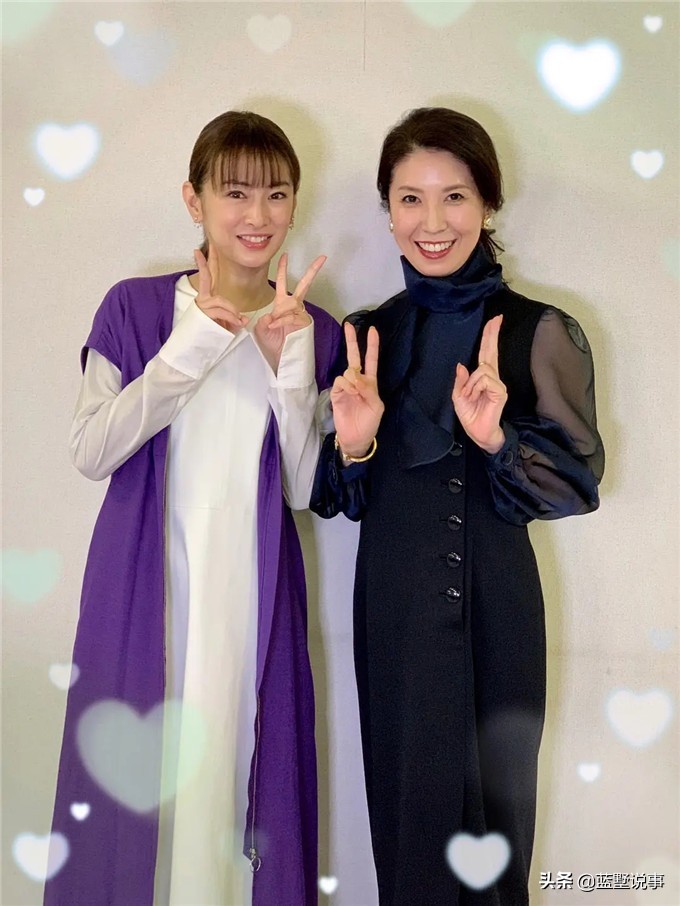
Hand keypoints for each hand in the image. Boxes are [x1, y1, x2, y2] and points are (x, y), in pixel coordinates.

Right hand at [193, 247, 248, 332]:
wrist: (193, 350)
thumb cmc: (210, 337)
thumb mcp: (226, 325)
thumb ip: (234, 318)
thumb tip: (244, 319)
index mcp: (207, 299)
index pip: (207, 277)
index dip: (205, 263)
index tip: (199, 250)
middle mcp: (202, 299)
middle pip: (206, 276)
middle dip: (208, 262)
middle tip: (208, 247)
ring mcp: (201, 305)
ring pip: (222, 301)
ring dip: (233, 312)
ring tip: (239, 322)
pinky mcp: (203, 313)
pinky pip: (222, 311)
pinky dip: (232, 318)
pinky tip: (236, 323)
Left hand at [253, 252, 325, 372]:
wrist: (283, 360)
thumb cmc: (273, 345)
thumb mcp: (262, 329)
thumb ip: (264, 319)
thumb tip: (272, 315)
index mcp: (282, 304)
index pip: (282, 283)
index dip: (282, 269)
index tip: (285, 255)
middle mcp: (293, 306)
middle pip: (304, 285)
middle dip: (313, 270)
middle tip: (323, 257)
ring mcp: (301, 314)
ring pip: (290, 305)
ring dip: (280, 316)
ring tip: (273, 326)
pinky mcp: (306, 322)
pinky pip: (291, 316)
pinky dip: (282, 321)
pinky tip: (277, 327)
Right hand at [330, 322, 384, 457]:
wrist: (356, 438)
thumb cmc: (369, 423)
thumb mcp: (377, 406)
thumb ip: (369, 390)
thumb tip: (356, 377)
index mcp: (370, 383)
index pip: (371, 360)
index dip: (372, 345)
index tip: (372, 330)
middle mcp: (357, 381)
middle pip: (354, 357)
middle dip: (352, 341)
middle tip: (349, 325)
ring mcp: (346, 386)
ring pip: (348, 370)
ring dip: (353, 379)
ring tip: (356, 393)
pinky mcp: (336, 393)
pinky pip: (340, 380)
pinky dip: (346, 385)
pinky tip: (349, 393)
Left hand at [452, 314, 506, 453]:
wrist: (478, 433)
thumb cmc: (470, 416)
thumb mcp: (459, 397)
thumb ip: (460, 381)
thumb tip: (462, 365)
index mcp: (482, 377)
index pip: (486, 353)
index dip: (489, 337)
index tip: (494, 321)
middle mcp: (492, 377)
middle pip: (491, 351)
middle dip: (492, 334)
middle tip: (497, 317)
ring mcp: (497, 383)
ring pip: (481, 370)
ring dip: (470, 384)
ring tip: (470, 396)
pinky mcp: (500, 390)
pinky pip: (484, 380)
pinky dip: (475, 388)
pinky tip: (476, 397)